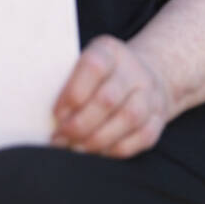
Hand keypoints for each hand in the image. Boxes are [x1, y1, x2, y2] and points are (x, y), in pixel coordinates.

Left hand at [51, 34, 173, 158]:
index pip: (93, 67)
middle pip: (108, 99)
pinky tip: (97, 152)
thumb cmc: (101, 75)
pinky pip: (141, 138)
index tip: (56, 114)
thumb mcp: (84, 64)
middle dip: (80, 124)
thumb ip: (68, 82)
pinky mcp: (158, 118)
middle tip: (60, 138)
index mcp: (110, 51)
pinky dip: (116, 149)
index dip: (73, 93)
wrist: (143, 74)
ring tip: (75, 148)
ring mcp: (150, 94)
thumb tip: (45, 115)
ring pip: (128, 119)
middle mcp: (134, 70)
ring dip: (97, 139)